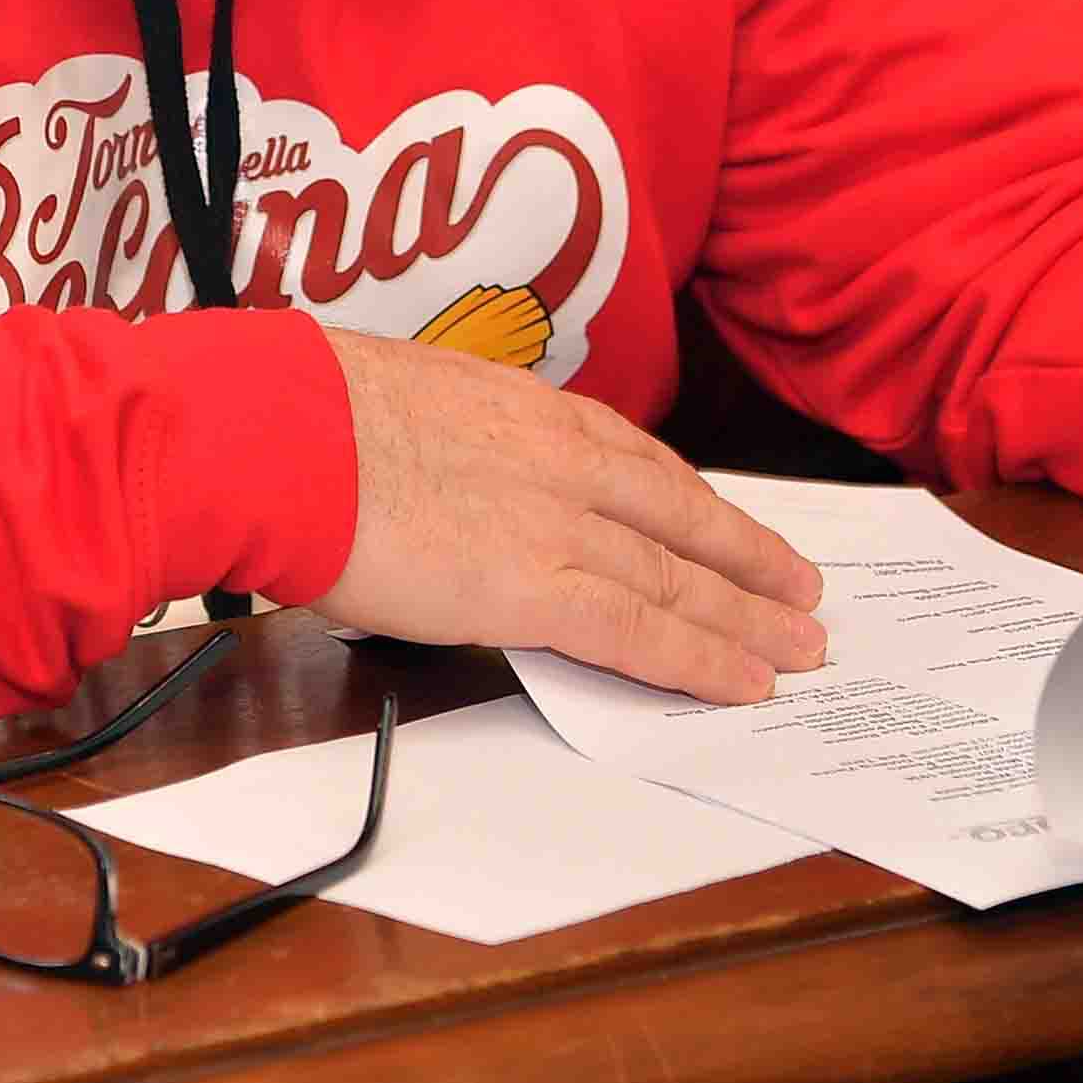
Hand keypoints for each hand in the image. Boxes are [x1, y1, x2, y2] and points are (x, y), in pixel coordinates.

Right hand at [309, 326, 828, 700]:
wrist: (281, 436)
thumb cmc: (307, 417)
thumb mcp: (404, 399)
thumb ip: (450, 442)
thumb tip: (439, 477)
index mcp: (527, 411)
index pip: (636, 462)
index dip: (692, 503)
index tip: (727, 525)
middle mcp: (562, 460)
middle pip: (681, 517)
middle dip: (748, 558)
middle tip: (801, 591)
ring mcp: (557, 523)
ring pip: (681, 578)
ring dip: (747, 616)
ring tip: (800, 644)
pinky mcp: (536, 588)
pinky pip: (642, 632)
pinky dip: (701, 660)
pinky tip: (742, 682)